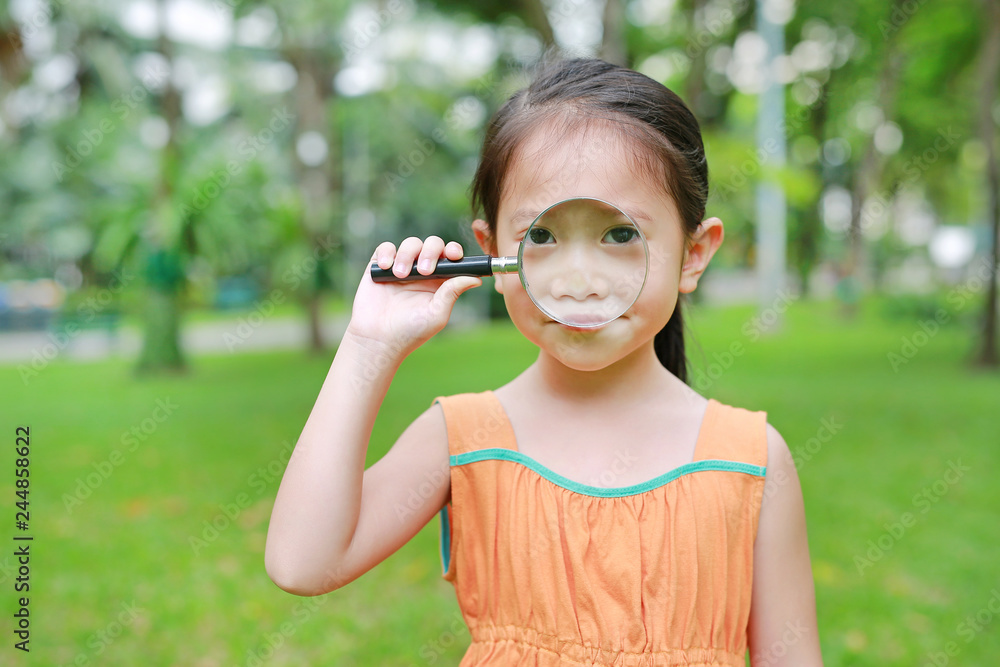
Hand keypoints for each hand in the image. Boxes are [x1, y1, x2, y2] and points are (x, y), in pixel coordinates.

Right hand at [345, 235, 481, 359]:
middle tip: (424, 271)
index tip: (454, 255)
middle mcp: (422, 271)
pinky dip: (387, 253)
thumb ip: (453, 292)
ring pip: (411, 244)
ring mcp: (401, 267)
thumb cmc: (410, 332)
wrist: (378, 339)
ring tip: (400, 275)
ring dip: (407, 255)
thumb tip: (476, 279)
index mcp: (440, 281)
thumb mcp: (437, 314)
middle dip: (431, 251)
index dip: (454, 250)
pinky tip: (386, 268)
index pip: (451, 257)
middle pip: (433, 244)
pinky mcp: (380, 267)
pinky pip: (385, 248)